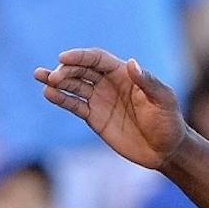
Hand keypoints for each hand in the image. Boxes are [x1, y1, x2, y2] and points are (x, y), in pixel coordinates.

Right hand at [34, 49, 186, 169]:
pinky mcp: (94, 117)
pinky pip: (74, 105)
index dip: (80, 56)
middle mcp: (109, 83)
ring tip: (40, 76)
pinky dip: (61, 99)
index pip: (97, 59)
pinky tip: (48, 94)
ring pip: (74, 85)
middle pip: (81, 70)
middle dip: (66, 70)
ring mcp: (99, 100)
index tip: (64, 57)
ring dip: (57, 80)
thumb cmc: (168, 122)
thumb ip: (147, 82)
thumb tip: (131, 63)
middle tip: (53, 76)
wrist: (165, 150)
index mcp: (124, 73)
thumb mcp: (163, 100)